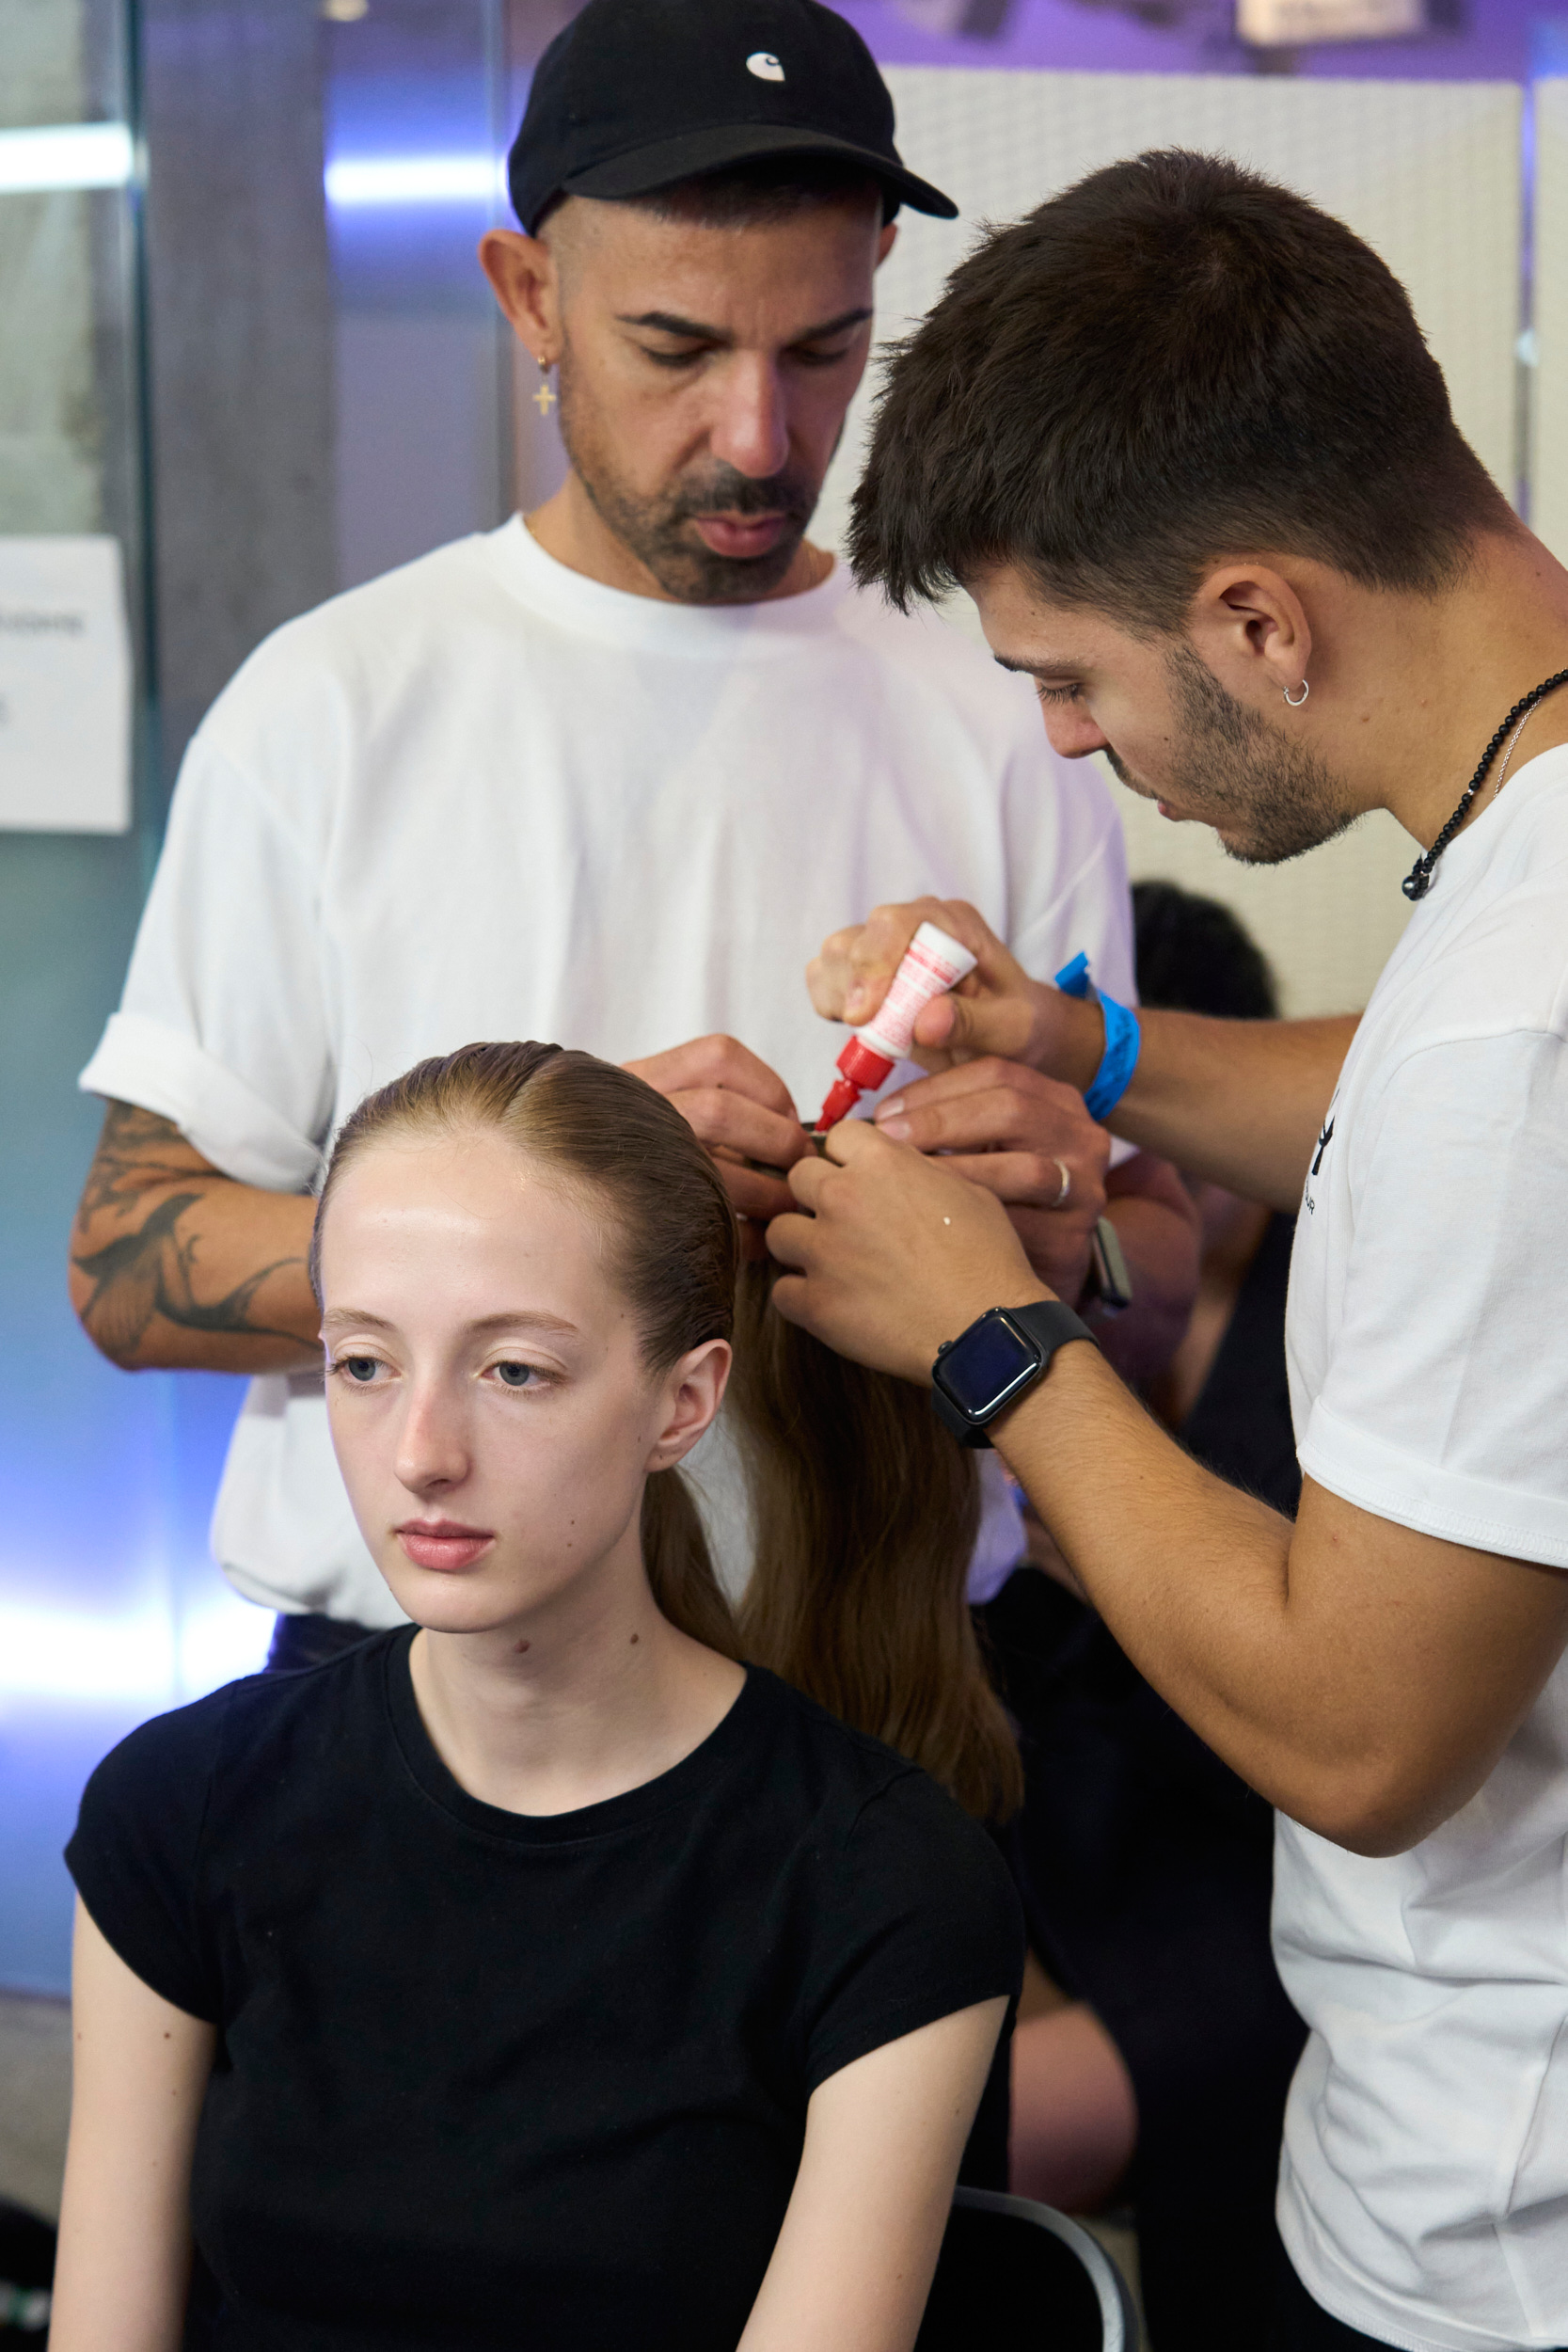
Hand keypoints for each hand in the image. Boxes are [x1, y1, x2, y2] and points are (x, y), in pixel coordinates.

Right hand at [622, 1037, 809, 1242]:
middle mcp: (630, 1114)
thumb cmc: (636, 1154)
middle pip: (719, 1110)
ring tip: (786, 1208)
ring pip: (711, 1170)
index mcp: (641, 1078)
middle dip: (778, 1142)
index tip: (790, 1117)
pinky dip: (741, 1234)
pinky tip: (752, 1240)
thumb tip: (797, 1140)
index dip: (770, 1087)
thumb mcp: (660, 1112)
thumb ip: (715, 1112)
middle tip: (801, 1168)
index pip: (718, 1057)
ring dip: (767, 1192)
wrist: (561, 1198)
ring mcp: (629, 1161)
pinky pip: (703, 1221)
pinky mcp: (638, 1215)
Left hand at [766, 1118, 1045, 1384]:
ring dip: (800, 1244)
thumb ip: (920, 1170)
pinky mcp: (815, 1303)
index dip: (849, 1158)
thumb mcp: (969, 1192)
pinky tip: (828, 1302)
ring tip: (828, 1262)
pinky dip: (801, 1297)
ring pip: (778, 1231)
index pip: (838, 1136)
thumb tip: (896, 1165)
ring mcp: (823, 1251)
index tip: (859, 1178)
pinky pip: (782, 1291)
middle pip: (798, 1177)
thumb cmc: (988, 1261)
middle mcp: (843, 1198)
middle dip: (817, 1195)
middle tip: (842, 1221)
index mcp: (882, 1164)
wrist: (987, 1330)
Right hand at [808, 898, 1102, 1087]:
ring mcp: (885, 946)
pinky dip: (830, 1005)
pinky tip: (863, 1029)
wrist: (1011, 1034)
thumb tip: (926, 1019)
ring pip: (833, 957)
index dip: (874, 965)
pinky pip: (824, 978)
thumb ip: (974, 1022)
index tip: (866, 1013)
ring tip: (873, 1033)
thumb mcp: (1011, 1029)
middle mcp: (913, 925)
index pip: (895, 923)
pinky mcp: (864, 972)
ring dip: (838, 999)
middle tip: (867, 1031)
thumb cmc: (1017, 1024)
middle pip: (853, 940)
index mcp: (953, 924)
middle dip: (852, 989)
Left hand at [872, 1058, 1109, 1305]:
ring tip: (903, 1181)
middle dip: (940, 1121)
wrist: (1031, 1274)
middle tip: (886, 1143)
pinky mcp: (1073, 1238)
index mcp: (1057, 1100)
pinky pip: (1019, 1225)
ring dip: (956, 1172)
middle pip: (1011, 1108)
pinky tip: (931, 1224)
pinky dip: (971, 1223)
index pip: (997, 1072)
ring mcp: (1084, 1188)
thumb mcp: (983, 1140)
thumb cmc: (995, 1194)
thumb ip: (948, 1106)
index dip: (934, 1088)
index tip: (885, 1112)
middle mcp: (1082, 1136)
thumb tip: (892, 1085)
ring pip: (1022, 1168)